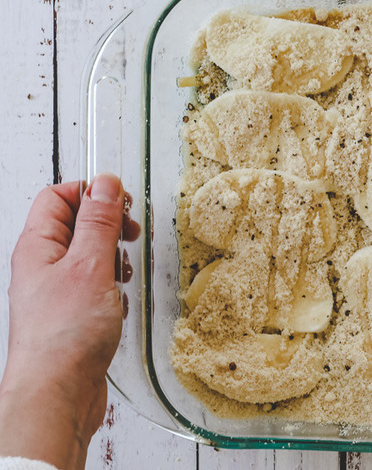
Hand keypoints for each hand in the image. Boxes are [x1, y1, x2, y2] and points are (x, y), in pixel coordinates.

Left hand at [0, 175, 138, 469]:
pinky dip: (113, 289)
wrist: (56, 392)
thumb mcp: (90, 265)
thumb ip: (99, 223)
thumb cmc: (65, 334)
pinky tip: (119, 302)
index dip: (90, 192)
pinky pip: (95, 287)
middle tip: (129, 235)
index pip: (56, 197)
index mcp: (37, 246)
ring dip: (113, 260)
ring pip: (88, 257)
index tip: (121, 202)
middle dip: (107, 226)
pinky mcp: (71, 315)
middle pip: (74, 225)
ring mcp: (55, 292)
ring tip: (123, 274)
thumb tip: (105, 185)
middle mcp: (42, 266)